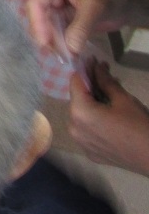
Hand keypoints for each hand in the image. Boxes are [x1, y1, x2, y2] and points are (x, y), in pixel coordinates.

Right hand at [26, 0, 124, 56]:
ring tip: (65, 56)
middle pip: (36, 18)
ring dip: (52, 43)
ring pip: (43, 28)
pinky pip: (53, 34)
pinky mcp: (58, 20)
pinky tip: (66, 54)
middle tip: (57, 54)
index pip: (35, 4)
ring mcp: (51, 8)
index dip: (37, 24)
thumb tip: (69, 50)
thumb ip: (80, 28)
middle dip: (45, 36)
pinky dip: (58, 45)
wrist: (124, 2)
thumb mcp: (95, 9)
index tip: (46, 43)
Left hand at [68, 60, 148, 175]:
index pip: (75, 82)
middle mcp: (73, 128)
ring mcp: (81, 143)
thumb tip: (97, 66)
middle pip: (77, 99)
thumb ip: (105, 81)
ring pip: (81, 115)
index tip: (94, 60)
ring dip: (93, 103)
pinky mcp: (91, 153)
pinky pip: (88, 130)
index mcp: (79, 112)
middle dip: (90, 86)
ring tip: (111, 95)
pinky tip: (110, 116)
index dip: (85, 69)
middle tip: (106, 75)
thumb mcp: (124, 99)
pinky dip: (95, 120)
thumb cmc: (141, 127)